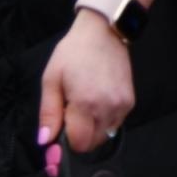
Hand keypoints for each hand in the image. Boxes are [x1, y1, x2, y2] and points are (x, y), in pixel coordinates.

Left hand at [38, 10, 133, 153]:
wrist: (103, 32)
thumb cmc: (73, 53)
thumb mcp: (51, 79)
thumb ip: (48, 113)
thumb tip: (45, 142)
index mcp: (85, 103)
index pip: (78, 143)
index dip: (65, 142)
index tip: (59, 129)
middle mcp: (108, 108)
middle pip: (93, 143)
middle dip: (79, 136)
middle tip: (70, 115)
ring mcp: (122, 105)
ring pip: (105, 136)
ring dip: (92, 130)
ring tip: (84, 107)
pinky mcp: (131, 101)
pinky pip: (116, 124)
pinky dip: (104, 121)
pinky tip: (97, 103)